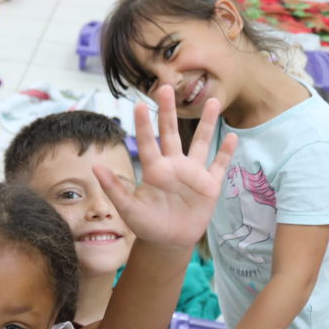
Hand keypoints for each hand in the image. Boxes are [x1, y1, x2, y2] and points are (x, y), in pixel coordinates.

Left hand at [96, 85, 235, 247]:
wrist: (167, 241)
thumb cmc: (146, 224)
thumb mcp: (127, 207)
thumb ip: (114, 187)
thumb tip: (95, 167)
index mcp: (154, 169)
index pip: (148, 142)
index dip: (144, 124)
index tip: (140, 104)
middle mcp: (174, 165)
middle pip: (172, 133)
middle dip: (169, 111)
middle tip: (166, 86)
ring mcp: (193, 173)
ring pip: (201, 143)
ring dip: (207, 123)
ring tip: (213, 100)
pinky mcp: (209, 186)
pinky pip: (219, 165)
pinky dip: (226, 152)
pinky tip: (233, 137)